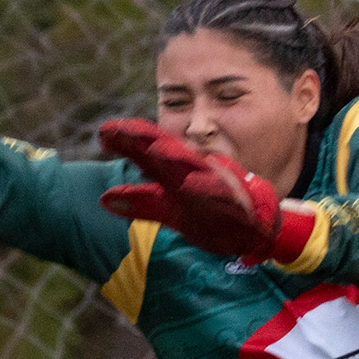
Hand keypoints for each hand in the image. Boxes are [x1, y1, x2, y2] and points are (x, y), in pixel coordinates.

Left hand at [98, 119, 315, 262]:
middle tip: (121, 129)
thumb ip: (141, 202)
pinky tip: (192, 184)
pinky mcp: (236, 200)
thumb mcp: (171, 211)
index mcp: (177, 173)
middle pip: (167, 151)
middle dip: (145, 139)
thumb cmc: (212, 214)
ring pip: (193, 167)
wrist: (257, 229)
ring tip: (155, 149)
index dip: (126, 141)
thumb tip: (103, 198)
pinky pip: (220, 193)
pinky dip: (207, 187)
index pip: (148, 154)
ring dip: (175, 157)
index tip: (102, 133)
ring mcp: (217, 184)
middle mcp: (195, 172)